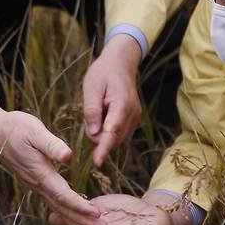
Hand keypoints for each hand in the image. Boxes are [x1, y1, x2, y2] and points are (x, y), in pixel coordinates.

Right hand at [0, 95, 104, 224]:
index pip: (63, 195)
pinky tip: (78, 217)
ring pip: (59, 208)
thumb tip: (68, 156)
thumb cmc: (15, 128)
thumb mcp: (35, 131)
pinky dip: (68, 212)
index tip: (96, 214)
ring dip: (77, 221)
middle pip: (63, 208)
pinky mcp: (37, 182)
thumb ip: (52, 145)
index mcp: (40, 173)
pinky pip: (55, 203)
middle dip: (83, 222)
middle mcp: (38, 183)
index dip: (80, 206)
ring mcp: (36, 185)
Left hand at [83, 34, 141, 166]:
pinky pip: (119, 132)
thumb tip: (94, 135)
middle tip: (90, 116)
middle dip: (99, 137)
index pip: (112, 132)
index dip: (104, 149)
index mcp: (122, 105)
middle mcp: (132, 114)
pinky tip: (104, 113)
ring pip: (116, 137)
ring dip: (103, 133)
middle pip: (114, 138)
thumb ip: (92, 112)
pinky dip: (108, 129)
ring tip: (98, 110)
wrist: (121, 62)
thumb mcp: (91, 88)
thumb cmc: (104, 72)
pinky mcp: (133, 118)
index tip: (97, 162)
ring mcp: (135, 117)